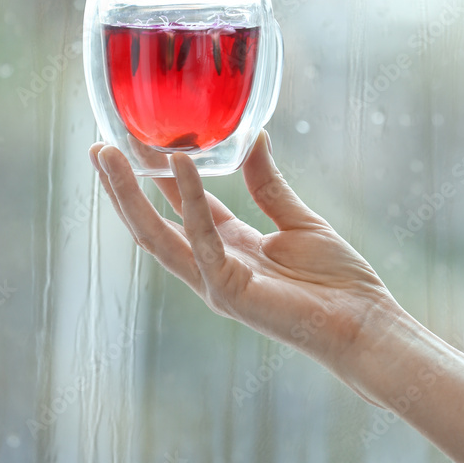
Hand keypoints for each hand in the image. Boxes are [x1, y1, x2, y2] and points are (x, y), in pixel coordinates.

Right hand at [89, 131, 400, 389]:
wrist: (366, 326)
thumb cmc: (338, 282)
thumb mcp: (296, 220)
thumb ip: (268, 183)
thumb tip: (254, 136)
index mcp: (227, 249)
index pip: (177, 210)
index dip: (153, 179)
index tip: (131, 144)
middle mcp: (211, 267)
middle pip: (150, 224)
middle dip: (121, 188)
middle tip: (98, 149)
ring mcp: (214, 282)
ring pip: (156, 235)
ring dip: (129, 195)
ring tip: (109, 155)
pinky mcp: (229, 291)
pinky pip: (201, 238)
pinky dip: (188, 200)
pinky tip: (179, 163)